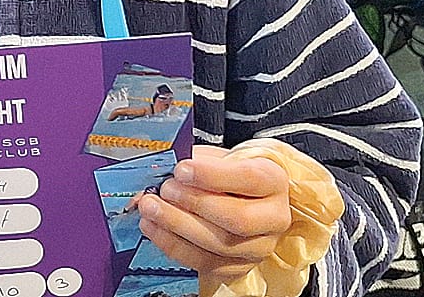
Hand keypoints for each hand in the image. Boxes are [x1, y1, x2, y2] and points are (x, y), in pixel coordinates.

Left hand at [136, 146, 291, 290]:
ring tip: (150, 208)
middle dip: (194, 204)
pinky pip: (205, 263)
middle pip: (238, 218)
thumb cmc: (225, 173)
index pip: (249, 179)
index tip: (181, 170)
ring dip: (177, 225)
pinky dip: (173, 245)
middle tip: (164, 190)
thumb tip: (158, 174)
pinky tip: (153, 228)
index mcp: (273, 181)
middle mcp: (273, 218)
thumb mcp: (214, 157)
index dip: (212, 175)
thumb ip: (191, 162)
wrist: (237, 196)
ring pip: (221, 245)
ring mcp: (259, 247)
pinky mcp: (238, 266)